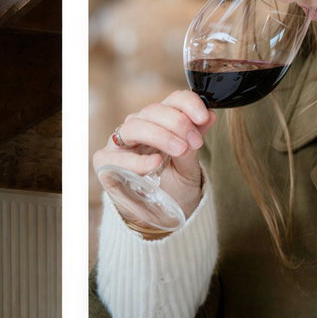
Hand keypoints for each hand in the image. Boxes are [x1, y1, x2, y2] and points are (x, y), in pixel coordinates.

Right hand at [92, 90, 216, 227]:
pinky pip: (117, 156)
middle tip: (194, 143)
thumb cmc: (173, 188)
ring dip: (160, 136)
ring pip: (135, 126)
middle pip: (153, 110)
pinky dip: (136, 159)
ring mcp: (120, 143)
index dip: (189, 104)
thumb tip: (210, 116)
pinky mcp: (106, 162)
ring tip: (179, 150)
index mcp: (161, 121)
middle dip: (177, 123)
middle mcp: (139, 126)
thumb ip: (195, 141)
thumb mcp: (189, 166)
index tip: (204, 118)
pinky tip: (154, 163)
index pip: (173, 100)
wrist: (158, 217)